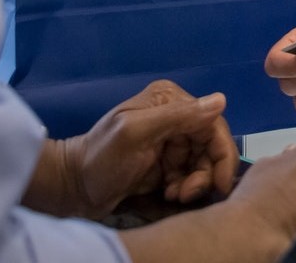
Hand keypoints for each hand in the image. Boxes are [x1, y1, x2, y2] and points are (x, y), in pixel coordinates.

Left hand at [33, 80, 237, 218]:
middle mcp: (175, 116)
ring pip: (203, 164)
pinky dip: (184, 188)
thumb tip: (221, 100)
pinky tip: (167, 194)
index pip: (213, 124)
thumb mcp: (137, 134)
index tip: (219, 185)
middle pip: (210, 146)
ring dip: (193, 184)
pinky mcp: (166, 163)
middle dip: (204, 173)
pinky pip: (190, 175)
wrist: (74, 187)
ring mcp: (171, 141)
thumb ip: (177, 116)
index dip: (222, 154)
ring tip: (172, 195)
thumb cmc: (102, 158)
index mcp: (170, 100)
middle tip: (185, 194)